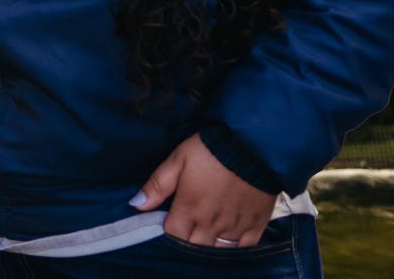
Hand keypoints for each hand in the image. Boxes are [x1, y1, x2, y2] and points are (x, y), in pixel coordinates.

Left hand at [132, 134, 276, 246]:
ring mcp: (236, 226)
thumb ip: (158, 184)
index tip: (169, 220)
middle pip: (195, 246)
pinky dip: (235, 248)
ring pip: (218, 250)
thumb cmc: (211, 149)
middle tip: (187, 226)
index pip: (173, 234)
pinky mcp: (257, 224)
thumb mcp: (178, 159)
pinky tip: (229, 239)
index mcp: (190, 208)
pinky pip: (244, 248)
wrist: (253, 143)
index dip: (168, 230)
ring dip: (209, 245)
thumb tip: (136, 205)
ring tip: (206, 232)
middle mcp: (212, 223)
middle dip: (187, 240)